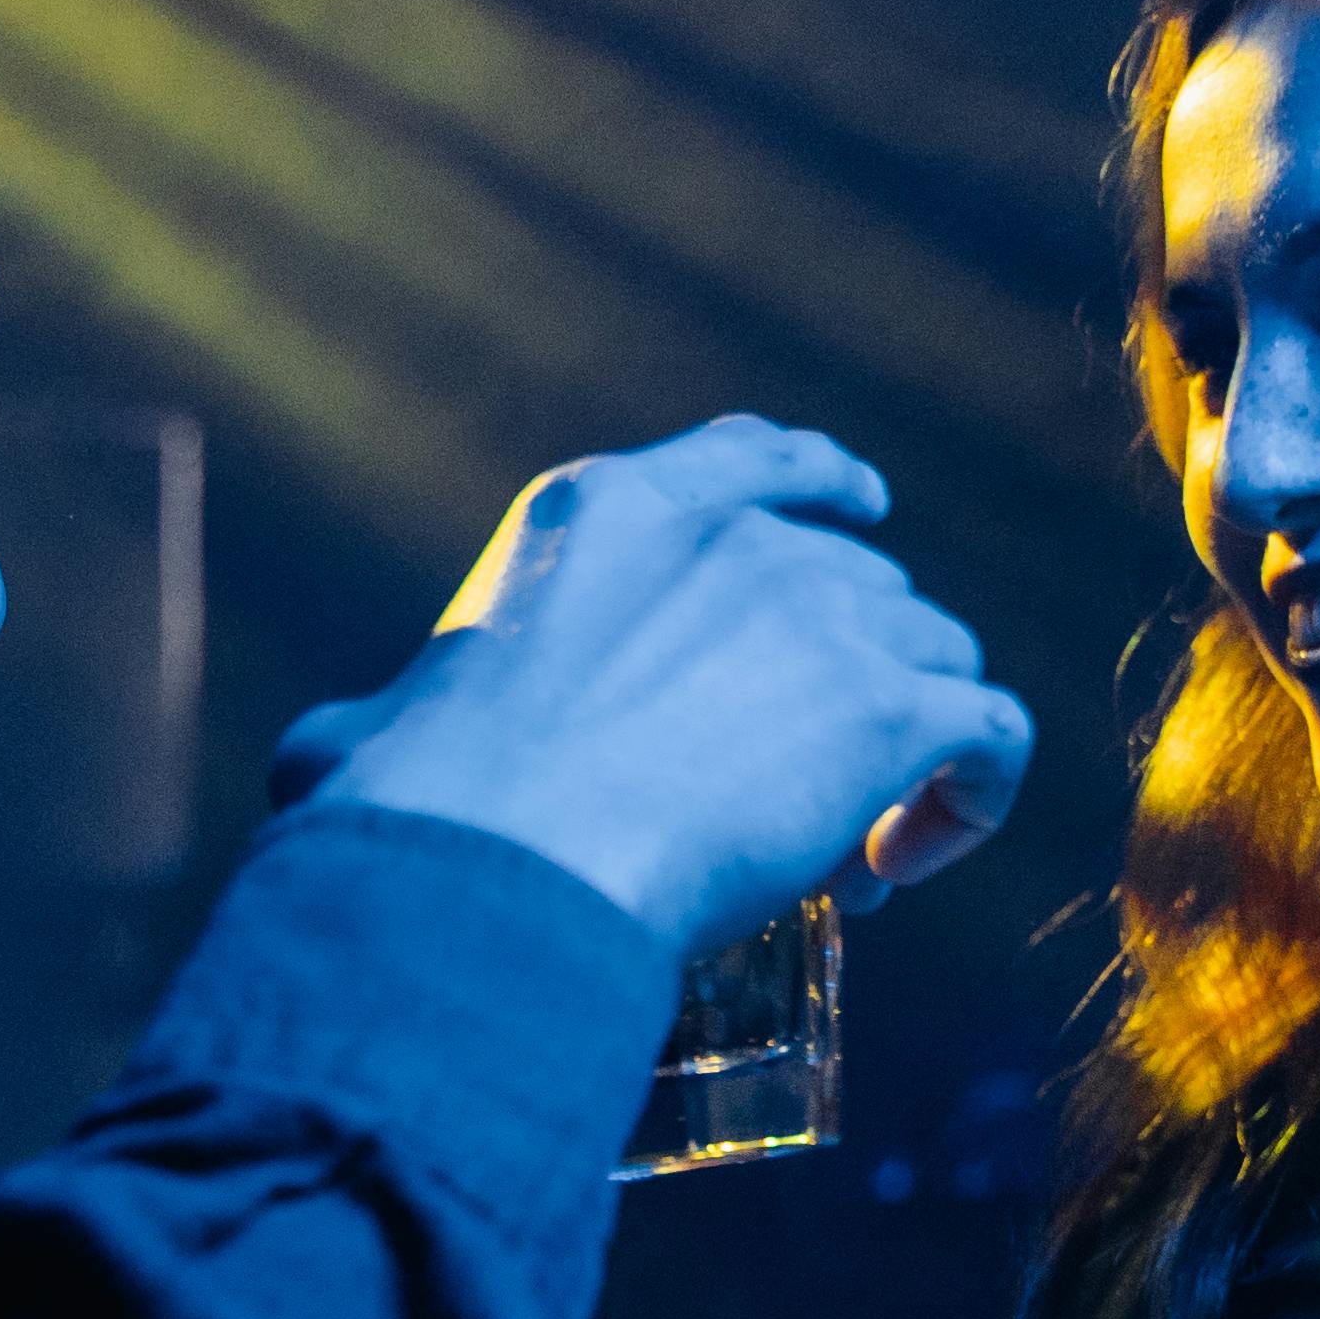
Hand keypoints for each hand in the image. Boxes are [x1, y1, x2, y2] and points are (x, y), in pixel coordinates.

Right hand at [273, 418, 1035, 954]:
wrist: (499, 858)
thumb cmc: (414, 810)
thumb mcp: (368, 732)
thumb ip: (375, 725)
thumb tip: (331, 761)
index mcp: (605, 511)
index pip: (757, 459)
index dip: (822, 485)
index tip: (860, 517)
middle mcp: (732, 537)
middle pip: (856, 580)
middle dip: (843, 683)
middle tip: (798, 799)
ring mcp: (823, 609)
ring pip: (933, 650)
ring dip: (910, 741)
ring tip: (850, 858)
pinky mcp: (891, 704)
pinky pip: (988, 730)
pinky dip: (970, 793)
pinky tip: (909, 860)